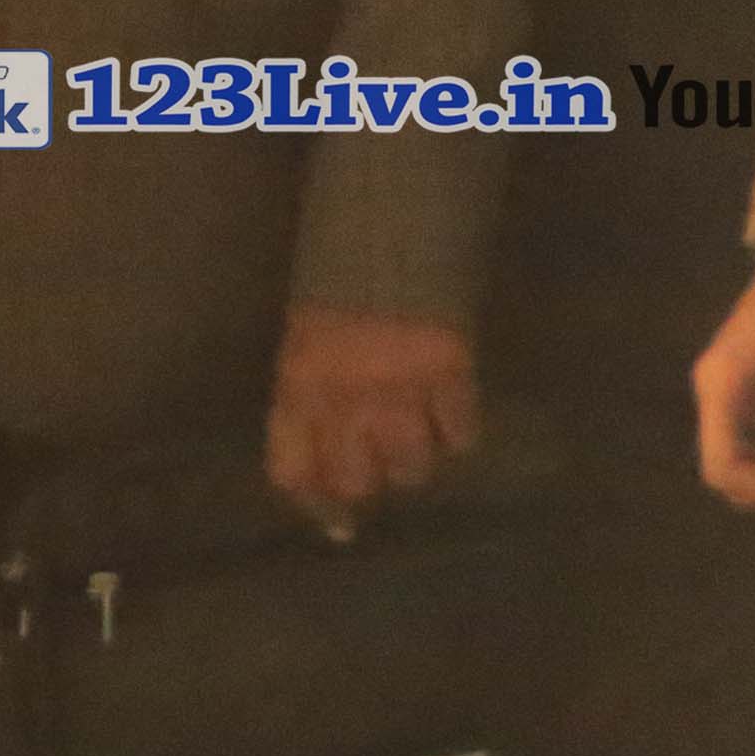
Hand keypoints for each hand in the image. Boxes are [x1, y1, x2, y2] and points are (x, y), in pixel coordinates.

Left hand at [264, 302, 477, 538]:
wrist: (391, 233)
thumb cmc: (336, 286)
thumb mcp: (303, 340)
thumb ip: (308, 396)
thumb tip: (327, 456)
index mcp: (297, 385)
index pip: (293, 469)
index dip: (314, 501)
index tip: (336, 521)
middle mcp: (344, 399)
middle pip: (359, 480)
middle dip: (370, 480)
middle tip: (381, 465)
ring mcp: (400, 391)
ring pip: (412, 468)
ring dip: (416, 462)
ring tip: (419, 439)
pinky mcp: (451, 376)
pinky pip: (461, 434)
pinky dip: (460, 433)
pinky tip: (455, 417)